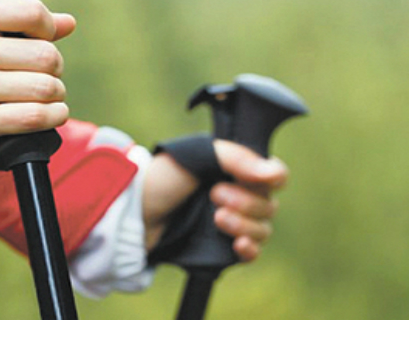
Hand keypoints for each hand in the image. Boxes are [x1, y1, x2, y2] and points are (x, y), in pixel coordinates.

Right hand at [0, 0, 75, 164]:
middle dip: (54, 67)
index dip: (46, 28)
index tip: (38, 40)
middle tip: (41, 74)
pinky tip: (50, 113)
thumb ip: (20, 22)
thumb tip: (67, 23)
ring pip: (44, 87)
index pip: (29, 11)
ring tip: (43, 94)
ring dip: (55, 94)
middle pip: (45, 54)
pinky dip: (53, 116)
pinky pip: (34, 117)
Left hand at [142, 140, 287, 261]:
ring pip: (263, 229)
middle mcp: (238, 194)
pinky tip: (238, 245)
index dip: (271, 179)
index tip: (256, 179)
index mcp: (235, 168)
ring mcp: (231, 221)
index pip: (274, 174)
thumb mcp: (196, 155)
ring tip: (216, 219)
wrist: (133, 213)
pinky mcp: (221, 247)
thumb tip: (274, 173)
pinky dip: (250, 250)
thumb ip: (235, 158)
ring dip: (245, 225)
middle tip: (214, 196)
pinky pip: (252, 253)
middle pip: (269, 204)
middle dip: (246, 202)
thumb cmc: (161, 179)